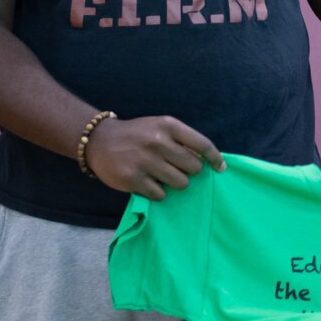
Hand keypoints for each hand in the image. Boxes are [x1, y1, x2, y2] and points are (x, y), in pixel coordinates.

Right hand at [85, 115, 224, 200]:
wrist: (100, 141)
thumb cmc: (137, 135)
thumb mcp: (159, 128)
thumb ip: (182, 141)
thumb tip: (207, 162)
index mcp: (168, 125)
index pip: (202, 144)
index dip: (215, 159)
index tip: (220, 168)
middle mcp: (157, 141)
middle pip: (194, 168)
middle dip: (188, 171)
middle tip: (174, 168)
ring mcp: (144, 161)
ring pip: (180, 183)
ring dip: (173, 183)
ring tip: (160, 175)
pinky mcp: (133, 179)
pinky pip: (160, 195)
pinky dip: (157, 192)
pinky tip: (147, 182)